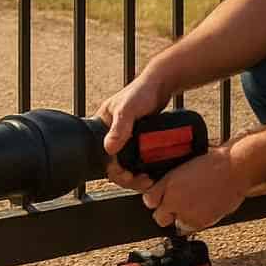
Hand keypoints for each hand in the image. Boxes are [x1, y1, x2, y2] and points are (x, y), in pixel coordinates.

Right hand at [95, 70, 169, 191]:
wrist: (162, 82)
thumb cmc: (143, 91)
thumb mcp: (129, 109)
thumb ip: (120, 127)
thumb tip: (109, 149)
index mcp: (102, 126)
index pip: (104, 157)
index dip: (116, 172)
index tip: (131, 178)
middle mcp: (111, 132)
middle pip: (116, 163)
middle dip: (129, 177)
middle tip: (146, 182)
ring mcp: (126, 134)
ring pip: (128, 162)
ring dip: (136, 174)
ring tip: (151, 180)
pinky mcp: (138, 135)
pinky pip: (137, 156)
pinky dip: (143, 165)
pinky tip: (153, 171)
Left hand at [139, 147, 250, 233]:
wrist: (234, 168)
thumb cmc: (215, 164)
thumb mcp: (185, 168)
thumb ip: (170, 183)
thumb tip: (161, 195)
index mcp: (169, 182)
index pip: (149, 200)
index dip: (155, 201)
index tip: (160, 201)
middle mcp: (175, 199)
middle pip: (160, 217)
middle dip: (167, 214)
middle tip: (177, 207)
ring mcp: (186, 212)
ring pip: (177, 225)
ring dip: (183, 219)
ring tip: (196, 206)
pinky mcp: (200, 222)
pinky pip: (192, 228)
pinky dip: (197, 222)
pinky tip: (204, 209)